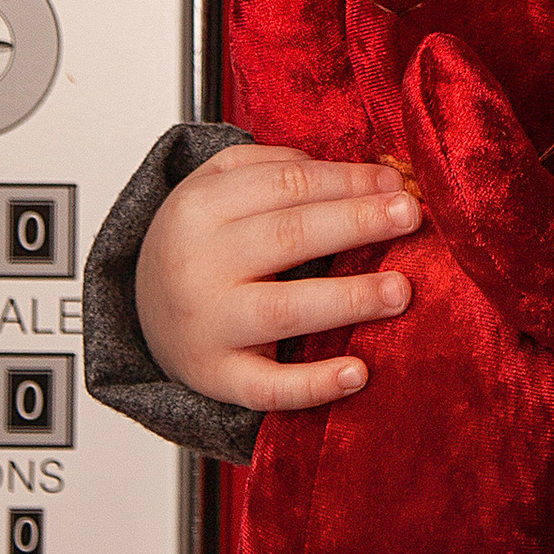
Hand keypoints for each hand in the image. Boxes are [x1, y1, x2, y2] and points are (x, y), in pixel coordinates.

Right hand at [133, 141, 423, 410]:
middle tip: (410, 217)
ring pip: (283, 309)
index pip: (288, 183)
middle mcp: (198, 265)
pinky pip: (268, 387)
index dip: (349, 180)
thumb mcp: (219, 185)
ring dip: (349, 299)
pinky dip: (314, 384)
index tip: (396, 184)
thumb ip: (280, 166)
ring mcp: (207, 326)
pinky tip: (359, 373)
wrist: (142, 312)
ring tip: (400, 290)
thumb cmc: (201, 243)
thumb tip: (370, 176)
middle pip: (289, 235)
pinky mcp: (218, 378)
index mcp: (200, 206)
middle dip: (357, 223)